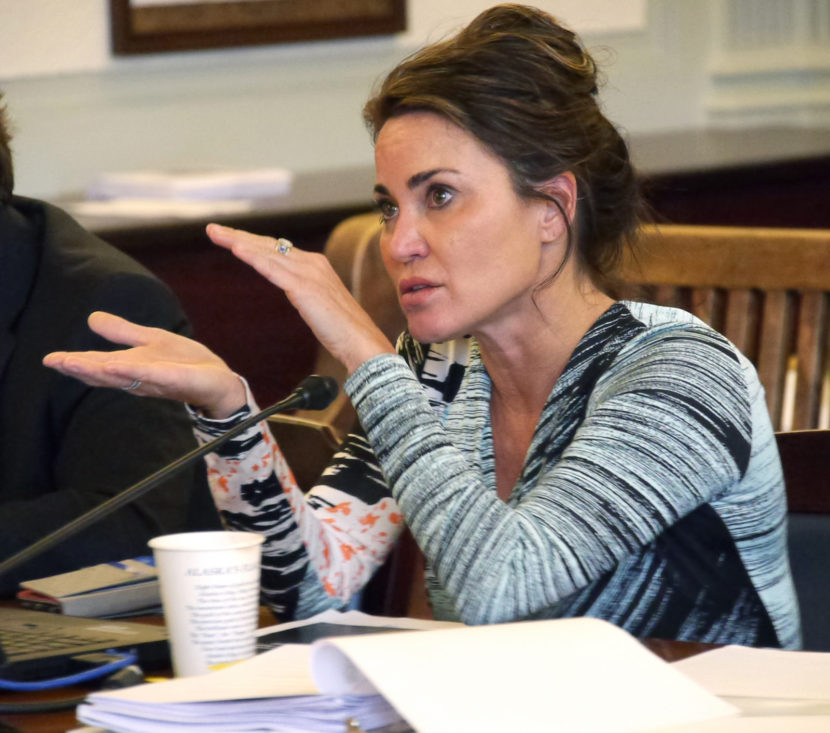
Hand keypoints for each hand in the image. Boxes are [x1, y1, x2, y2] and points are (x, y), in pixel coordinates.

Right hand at [42, 312, 246, 418]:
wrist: (219, 379)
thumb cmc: (185, 363)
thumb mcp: (152, 341)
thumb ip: (123, 332)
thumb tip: (92, 318)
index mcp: (131, 366)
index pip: (99, 364)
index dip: (75, 362)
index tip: (49, 359)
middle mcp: (139, 377)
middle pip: (105, 373)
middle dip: (80, 368)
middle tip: (55, 362)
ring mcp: (157, 381)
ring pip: (125, 376)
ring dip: (101, 370)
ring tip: (77, 363)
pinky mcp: (177, 380)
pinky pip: (155, 376)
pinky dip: (136, 372)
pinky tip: (119, 366)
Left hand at [206, 224, 394, 372]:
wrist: (362, 342)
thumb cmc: (343, 332)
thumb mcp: (320, 305)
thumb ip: (304, 292)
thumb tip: (292, 288)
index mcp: (316, 266)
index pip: (278, 249)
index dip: (253, 242)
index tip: (232, 238)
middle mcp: (312, 263)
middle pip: (269, 245)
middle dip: (239, 236)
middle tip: (213, 229)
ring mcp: (309, 273)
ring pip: (267, 252)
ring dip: (238, 242)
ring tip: (216, 234)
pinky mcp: (304, 287)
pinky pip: (272, 268)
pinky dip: (253, 257)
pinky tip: (236, 250)